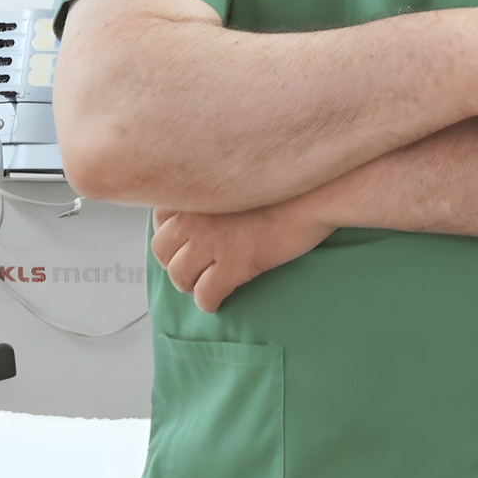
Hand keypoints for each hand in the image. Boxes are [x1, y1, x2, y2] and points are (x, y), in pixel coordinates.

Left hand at [153, 198, 333, 312]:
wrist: (316, 194)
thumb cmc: (288, 182)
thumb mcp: (243, 175)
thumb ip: (220, 187)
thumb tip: (216, 206)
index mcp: (198, 190)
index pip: (161, 217)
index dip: (170, 231)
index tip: (183, 238)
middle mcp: (196, 216)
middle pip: (162, 249)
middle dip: (173, 260)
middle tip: (192, 265)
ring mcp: (212, 242)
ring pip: (179, 275)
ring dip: (189, 283)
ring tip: (204, 284)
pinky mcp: (233, 265)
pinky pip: (206, 294)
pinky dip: (209, 301)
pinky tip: (219, 300)